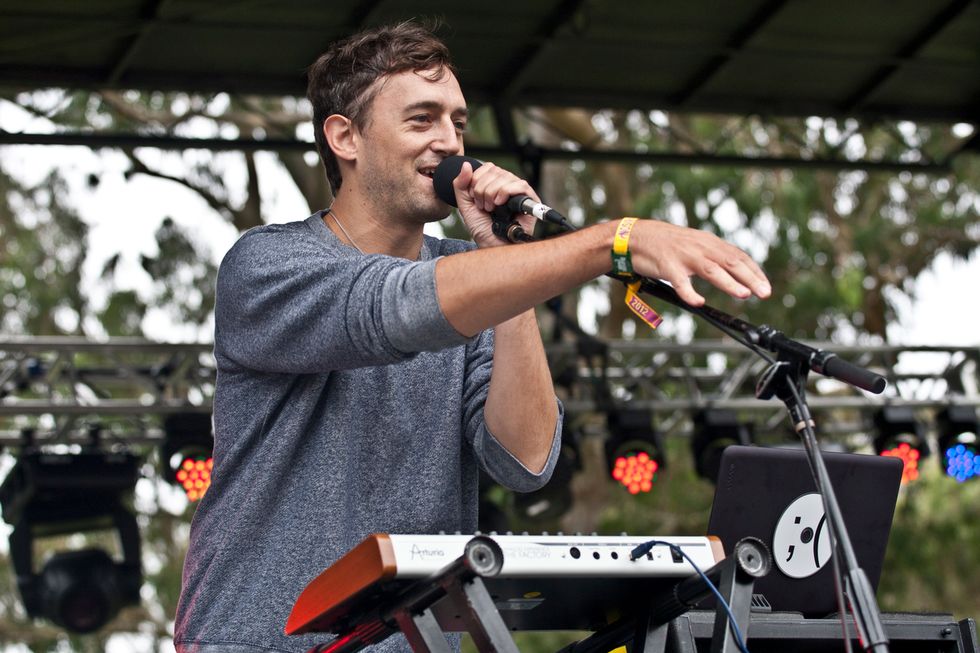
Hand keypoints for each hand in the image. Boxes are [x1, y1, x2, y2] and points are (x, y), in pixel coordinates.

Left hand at [451, 161, 538, 247]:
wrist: (492, 246)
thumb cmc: (482, 229)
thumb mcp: (465, 205)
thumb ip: (460, 184)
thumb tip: (466, 164)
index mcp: (494, 184)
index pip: (487, 167)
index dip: (476, 180)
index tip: (474, 198)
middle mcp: (507, 185)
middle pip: (495, 170)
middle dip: (482, 189)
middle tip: (482, 206)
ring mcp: (519, 191)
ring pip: (505, 176)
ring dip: (492, 193)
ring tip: (491, 209)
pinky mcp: (531, 199)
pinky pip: (520, 185)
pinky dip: (506, 192)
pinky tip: (500, 205)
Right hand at [627, 220, 771, 304]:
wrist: (636, 236)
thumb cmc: (666, 245)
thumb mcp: (694, 245)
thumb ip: (712, 256)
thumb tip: (734, 270)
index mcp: (708, 243)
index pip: (738, 256)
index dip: (754, 271)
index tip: (765, 286)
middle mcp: (700, 247)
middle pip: (731, 262)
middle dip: (750, 278)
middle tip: (765, 292)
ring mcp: (684, 256)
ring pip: (711, 269)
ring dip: (729, 282)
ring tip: (743, 294)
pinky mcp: (667, 266)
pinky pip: (680, 282)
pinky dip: (690, 293)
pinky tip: (698, 302)